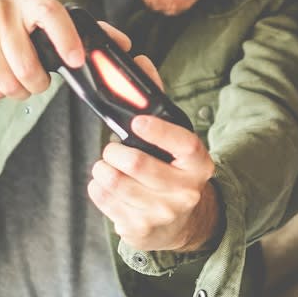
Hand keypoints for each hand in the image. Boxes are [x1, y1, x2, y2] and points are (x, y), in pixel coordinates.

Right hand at [0, 0, 80, 99]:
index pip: (50, 14)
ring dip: (19, 90)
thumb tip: (122, 43)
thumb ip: (82, 29)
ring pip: (8, 83)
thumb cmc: (11, 20)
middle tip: (38, 80)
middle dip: (38, 83)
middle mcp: (1, 12)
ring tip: (17, 79)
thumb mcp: (41, 13)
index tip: (76, 61)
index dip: (66, 38)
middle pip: (27, 65)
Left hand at [91, 112, 219, 253]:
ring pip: (115, 182)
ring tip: (106, 166)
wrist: (184, 226)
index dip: (159, 131)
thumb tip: (141, 67)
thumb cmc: (174, 177)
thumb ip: (160, 113)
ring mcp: (163, 213)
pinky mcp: (140, 229)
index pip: (185, 145)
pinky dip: (98, 187)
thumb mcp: (178, 149)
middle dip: (115, 151)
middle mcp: (186, 192)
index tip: (137, 122)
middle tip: (112, 149)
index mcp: (199, 166)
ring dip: (102, 169)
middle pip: (137, 163)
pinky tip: (106, 185)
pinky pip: (104, 200)